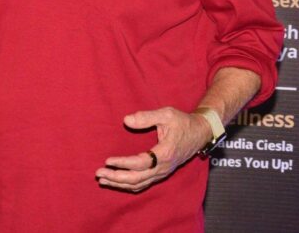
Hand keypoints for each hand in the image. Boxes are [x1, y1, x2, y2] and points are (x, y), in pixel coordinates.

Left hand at [96, 106, 210, 191]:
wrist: (199, 133)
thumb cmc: (182, 122)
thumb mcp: (167, 114)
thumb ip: (146, 117)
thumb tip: (126, 120)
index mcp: (165, 153)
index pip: (140, 163)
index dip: (123, 163)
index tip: (108, 160)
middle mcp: (163, 167)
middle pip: (137, 178)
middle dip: (116, 177)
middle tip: (99, 173)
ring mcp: (162, 172)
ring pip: (139, 184)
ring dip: (120, 183)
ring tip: (103, 180)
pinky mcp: (161, 173)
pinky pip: (143, 183)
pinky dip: (128, 185)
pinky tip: (117, 182)